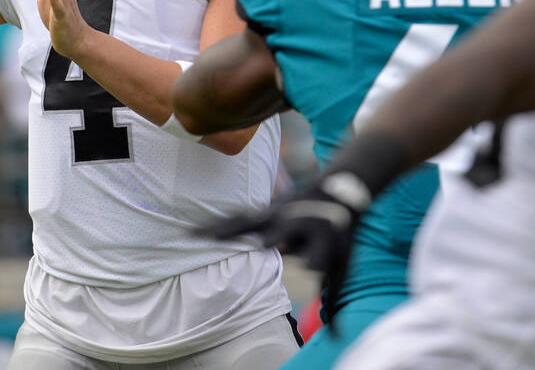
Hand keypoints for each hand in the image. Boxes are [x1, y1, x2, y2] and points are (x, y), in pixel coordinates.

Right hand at [197, 171, 371, 330]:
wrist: (335, 195)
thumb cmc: (338, 239)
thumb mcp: (342, 266)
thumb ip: (334, 300)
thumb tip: (337, 339)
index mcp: (320, 238)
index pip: (319, 252)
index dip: (316, 259)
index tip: (313, 266)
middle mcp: (298, 223)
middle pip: (286, 230)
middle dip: (278, 235)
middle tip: (267, 243)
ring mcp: (278, 214)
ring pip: (249, 222)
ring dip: (225, 230)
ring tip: (197, 237)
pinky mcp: (263, 211)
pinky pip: (235, 219)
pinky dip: (214, 225)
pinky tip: (192, 232)